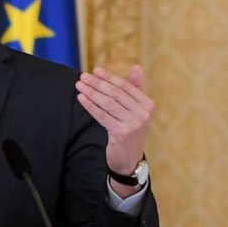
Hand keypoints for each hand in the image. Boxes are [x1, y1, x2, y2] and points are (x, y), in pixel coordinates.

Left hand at [75, 65, 153, 180]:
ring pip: (107, 103)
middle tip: (83, 76)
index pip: (125, 86)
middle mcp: (143, 114)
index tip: (95, 70)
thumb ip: (136, 88)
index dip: (109, 77)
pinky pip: (102, 116)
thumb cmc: (131, 129)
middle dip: (97, 83)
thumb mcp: (136, 110)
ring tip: (79, 85)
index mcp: (148, 105)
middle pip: (115, 93)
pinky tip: (81, 98)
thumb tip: (136, 67)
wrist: (129, 159)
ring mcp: (133, 124)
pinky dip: (90, 105)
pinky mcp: (121, 134)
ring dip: (91, 92)